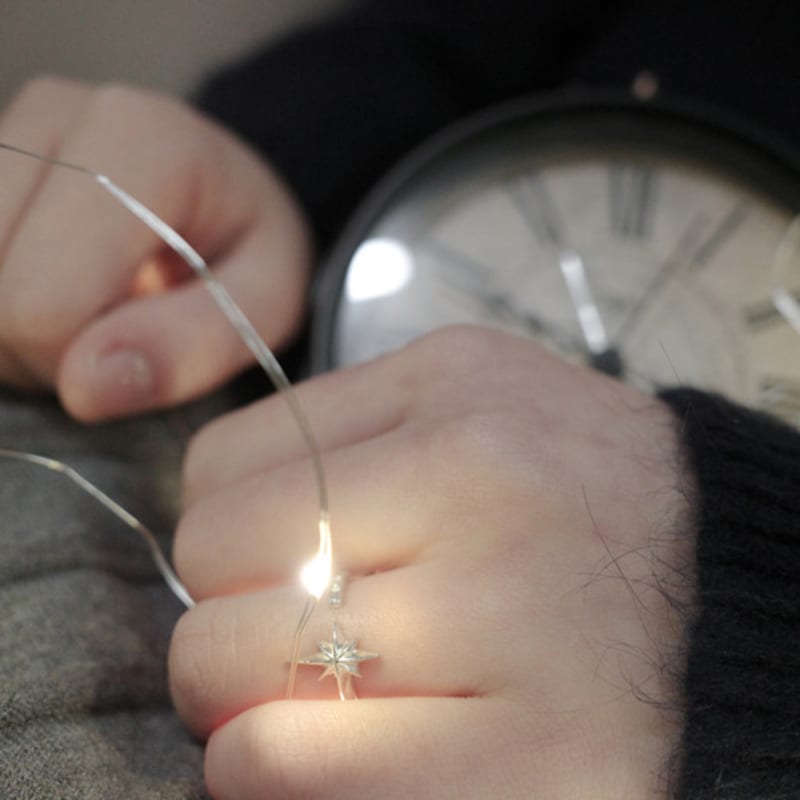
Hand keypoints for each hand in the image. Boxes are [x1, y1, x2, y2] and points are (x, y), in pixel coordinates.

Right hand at [0, 77, 311, 420]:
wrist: (224, 189)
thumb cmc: (248, 248)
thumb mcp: (268, 304)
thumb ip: (197, 344)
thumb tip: (87, 385)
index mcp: (140, 143)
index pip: (41, 305)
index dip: (78, 364)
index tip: (135, 351)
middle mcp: (55, 113)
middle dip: (43, 349)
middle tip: (112, 333)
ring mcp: (6, 128)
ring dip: (11, 328)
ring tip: (85, 308)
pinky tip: (48, 286)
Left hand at [170, 326, 692, 798]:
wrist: (736, 598)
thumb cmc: (584, 501)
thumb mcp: (480, 401)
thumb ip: (349, 434)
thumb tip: (215, 513)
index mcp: (458, 392)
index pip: (224, 464)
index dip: (227, 526)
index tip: (269, 559)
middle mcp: (480, 488)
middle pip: (213, 556)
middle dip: (225, 608)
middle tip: (281, 634)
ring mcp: (500, 626)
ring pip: (224, 664)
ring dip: (233, 694)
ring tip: (305, 694)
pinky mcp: (521, 762)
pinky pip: (280, 768)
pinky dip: (262, 768)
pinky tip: (322, 756)